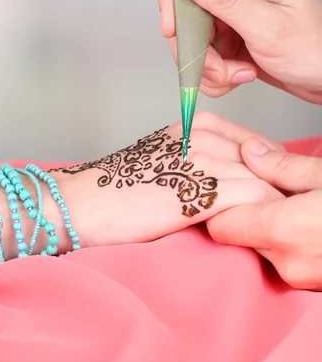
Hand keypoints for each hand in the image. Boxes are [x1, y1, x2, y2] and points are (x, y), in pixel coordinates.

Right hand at [57, 112, 282, 247]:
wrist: (84, 204)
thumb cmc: (122, 190)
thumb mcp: (169, 163)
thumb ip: (208, 162)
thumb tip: (249, 183)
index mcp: (199, 124)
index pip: (262, 147)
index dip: (271, 176)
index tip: (267, 201)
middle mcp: (206, 133)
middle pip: (270, 163)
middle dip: (276, 192)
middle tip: (270, 221)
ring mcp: (206, 158)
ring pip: (268, 182)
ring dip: (271, 209)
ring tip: (262, 234)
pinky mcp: (203, 188)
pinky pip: (258, 202)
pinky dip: (261, 221)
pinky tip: (248, 237)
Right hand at [159, 0, 321, 103]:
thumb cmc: (317, 49)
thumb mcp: (269, 26)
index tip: (174, 29)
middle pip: (184, 7)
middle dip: (194, 45)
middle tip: (217, 68)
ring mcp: (233, 10)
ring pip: (192, 35)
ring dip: (206, 64)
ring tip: (235, 75)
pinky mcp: (232, 33)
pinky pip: (205, 52)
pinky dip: (214, 72)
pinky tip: (238, 76)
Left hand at [207, 138, 321, 289]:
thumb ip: (282, 166)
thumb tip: (248, 151)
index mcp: (284, 230)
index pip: (220, 225)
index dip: (220, 203)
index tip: (225, 184)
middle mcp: (287, 262)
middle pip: (239, 236)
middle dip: (244, 212)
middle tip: (257, 187)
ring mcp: (300, 279)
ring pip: (261, 248)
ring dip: (266, 228)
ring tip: (286, 203)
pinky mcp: (312, 284)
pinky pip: (283, 259)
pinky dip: (285, 241)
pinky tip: (301, 221)